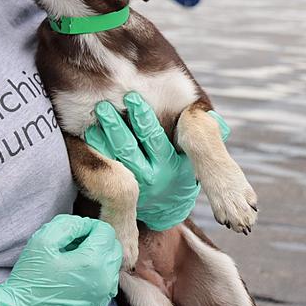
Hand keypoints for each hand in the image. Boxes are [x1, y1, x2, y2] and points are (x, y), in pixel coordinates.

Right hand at [0, 214, 122, 305]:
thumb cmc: (31, 278)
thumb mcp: (42, 241)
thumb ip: (68, 224)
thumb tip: (84, 224)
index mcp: (93, 262)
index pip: (106, 231)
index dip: (89, 226)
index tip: (74, 233)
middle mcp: (104, 281)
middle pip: (114, 248)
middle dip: (97, 241)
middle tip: (74, 245)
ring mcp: (103, 297)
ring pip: (112, 267)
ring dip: (98, 258)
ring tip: (73, 262)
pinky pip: (106, 285)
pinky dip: (96, 276)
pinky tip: (75, 278)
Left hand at [84, 92, 230, 230]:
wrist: (169, 206)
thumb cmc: (182, 169)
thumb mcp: (195, 157)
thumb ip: (205, 137)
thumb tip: (217, 121)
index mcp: (172, 165)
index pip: (155, 138)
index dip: (142, 117)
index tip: (132, 98)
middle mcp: (152, 176)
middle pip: (129, 147)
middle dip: (115, 125)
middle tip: (104, 106)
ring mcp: (134, 185)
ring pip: (114, 158)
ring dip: (102, 136)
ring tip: (95, 117)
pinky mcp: (120, 190)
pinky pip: (106, 168)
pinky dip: (96, 150)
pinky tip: (87, 134)